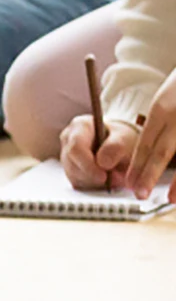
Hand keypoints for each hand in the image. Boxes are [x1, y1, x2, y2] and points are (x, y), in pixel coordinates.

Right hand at [59, 113, 137, 190]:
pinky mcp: (69, 169)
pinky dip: (91, 185)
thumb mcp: (125, 139)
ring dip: (92, 180)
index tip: (104, 177)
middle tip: (109, 180)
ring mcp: (66, 154)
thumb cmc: (123, 139)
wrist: (123, 148)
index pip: (75, 147)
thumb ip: (115, 147)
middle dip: (91, 175)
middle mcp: (68, 139)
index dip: (87, 164)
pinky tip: (102, 179)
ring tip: (110, 177)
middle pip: (71, 163)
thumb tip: (103, 162)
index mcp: (80, 126)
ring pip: (73, 175)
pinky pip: (76, 182)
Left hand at [124, 67, 175, 199]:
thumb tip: (148, 153)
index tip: (130, 182)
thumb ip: (159, 125)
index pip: (146, 142)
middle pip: (161, 151)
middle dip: (149, 174)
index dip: (138, 164)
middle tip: (138, 194)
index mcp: (161, 110)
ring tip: (170, 199)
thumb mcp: (166, 101)